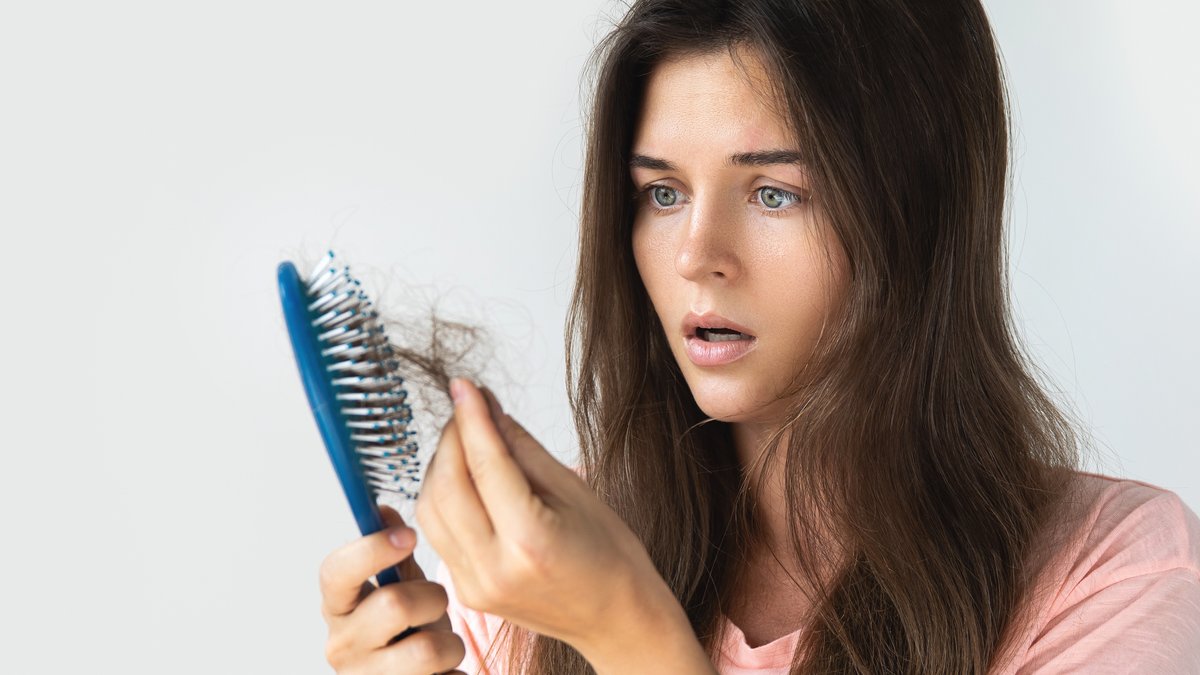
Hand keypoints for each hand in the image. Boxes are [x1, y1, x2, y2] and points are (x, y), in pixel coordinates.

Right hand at [319, 504, 466, 673]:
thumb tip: (383, 510)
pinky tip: (443, 673)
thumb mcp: (398, 588)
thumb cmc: (403, 632)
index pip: (336, 572)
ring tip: (442, 646)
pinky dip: (455, 673)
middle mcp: (341, 646)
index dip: (371, 549)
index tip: (409, 536)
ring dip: (449, 643)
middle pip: (394, 604)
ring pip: (427, 650)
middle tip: (436, 605)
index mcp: (337, 607)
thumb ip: (392, 552)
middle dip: (432, 598)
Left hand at [415, 378, 682, 659]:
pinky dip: (442, 497)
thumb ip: (522, 448)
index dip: (471, 418)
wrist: (616, 618)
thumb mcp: (574, 490)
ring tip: (467, 443)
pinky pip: (437, 532)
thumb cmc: (609, 556)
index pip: (485, 465)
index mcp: (530, 542)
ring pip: (430, 509)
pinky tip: (463, 478)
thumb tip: (487, 406)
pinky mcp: (465, 591)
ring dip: (440, 466)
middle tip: (469, 410)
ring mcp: (474, 585)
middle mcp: (494, 568)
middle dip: (451, 439)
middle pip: (446, 486)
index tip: (464, 385)